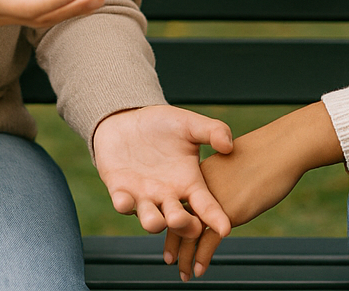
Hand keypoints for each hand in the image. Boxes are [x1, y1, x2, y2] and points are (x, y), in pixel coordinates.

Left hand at [92, 105, 233, 242]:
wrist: (128, 120)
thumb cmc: (162, 125)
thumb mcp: (190, 124)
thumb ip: (212, 131)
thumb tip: (228, 146)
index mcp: (189, 183)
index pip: (206, 205)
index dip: (216, 218)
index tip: (224, 229)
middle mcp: (168, 196)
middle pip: (179, 220)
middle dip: (182, 226)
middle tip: (186, 223)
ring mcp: (144, 197)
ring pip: (150, 220)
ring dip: (153, 222)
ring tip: (157, 221)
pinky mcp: (120, 191)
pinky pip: (123, 204)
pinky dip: (124, 205)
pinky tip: (126, 201)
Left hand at [166, 102, 344, 279]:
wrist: (280, 149)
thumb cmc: (266, 155)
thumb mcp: (238, 165)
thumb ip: (229, 180)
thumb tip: (234, 190)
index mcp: (202, 175)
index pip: (182, 204)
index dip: (176, 222)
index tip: (174, 237)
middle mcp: (201, 188)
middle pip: (180, 220)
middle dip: (175, 243)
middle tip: (170, 260)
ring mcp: (212, 201)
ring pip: (189, 234)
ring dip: (185, 256)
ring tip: (184, 272)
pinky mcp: (226, 212)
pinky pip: (207, 241)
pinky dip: (201, 258)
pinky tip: (198, 271)